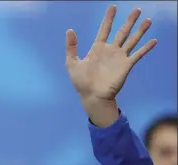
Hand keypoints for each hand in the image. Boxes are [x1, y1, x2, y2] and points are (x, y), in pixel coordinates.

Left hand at [65, 5, 156, 125]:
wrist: (92, 96)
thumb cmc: (81, 82)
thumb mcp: (72, 63)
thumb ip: (71, 47)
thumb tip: (69, 30)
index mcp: (97, 49)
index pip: (104, 30)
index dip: (108, 19)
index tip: (112, 7)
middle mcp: (110, 51)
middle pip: (122, 32)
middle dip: (129, 21)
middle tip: (137, 9)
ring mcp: (119, 58)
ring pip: (132, 40)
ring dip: (140, 30)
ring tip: (148, 20)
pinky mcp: (126, 66)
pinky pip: (137, 54)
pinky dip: (146, 47)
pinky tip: (154, 40)